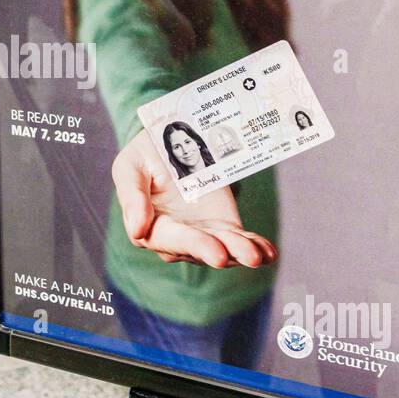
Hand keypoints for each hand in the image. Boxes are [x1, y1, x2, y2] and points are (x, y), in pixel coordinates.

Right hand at [111, 128, 277, 268]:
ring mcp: (204, 235)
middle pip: (197, 248)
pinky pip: (240, 241)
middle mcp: (177, 238)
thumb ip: (132, 196)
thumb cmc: (146, 155)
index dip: (189, 243)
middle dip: (213, 252)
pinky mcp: (224, 228)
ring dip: (240, 252)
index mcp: (150, 226)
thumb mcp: (130, 165)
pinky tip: (268, 252)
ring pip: (223, 249)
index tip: (210, 250)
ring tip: (257, 255)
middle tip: (226, 256)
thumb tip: (137, 231)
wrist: (173, 141)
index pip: (169, 238)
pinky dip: (255, 246)